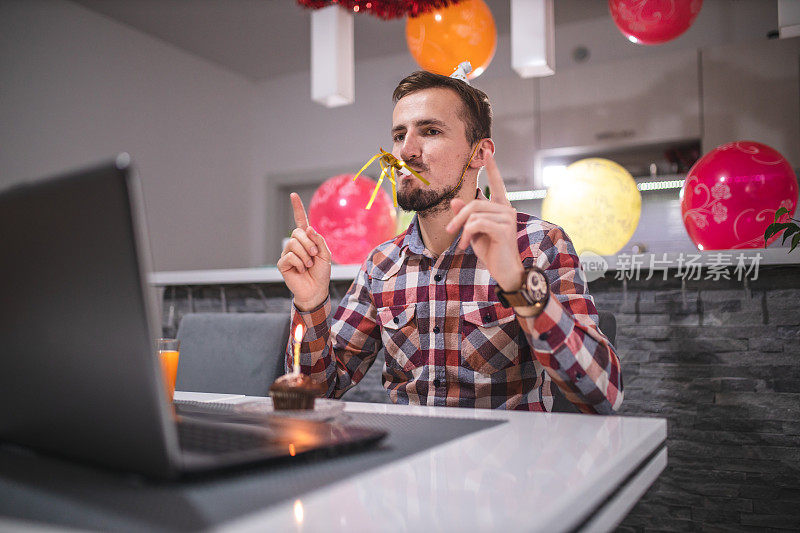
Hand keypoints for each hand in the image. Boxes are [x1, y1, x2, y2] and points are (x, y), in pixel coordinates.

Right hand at [277, 193, 331, 309]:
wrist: (316, 290)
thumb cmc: (321, 272)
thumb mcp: (326, 254)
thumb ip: (319, 240)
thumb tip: (308, 228)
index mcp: (307, 239)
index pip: (300, 221)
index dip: (297, 208)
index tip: (293, 195)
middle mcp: (295, 244)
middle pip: (298, 232)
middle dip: (309, 243)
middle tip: (315, 255)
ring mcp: (287, 253)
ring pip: (293, 243)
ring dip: (306, 255)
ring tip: (309, 265)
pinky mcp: (282, 263)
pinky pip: (290, 256)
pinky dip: (300, 263)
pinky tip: (302, 270)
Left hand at [445, 153, 523, 291]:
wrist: (505, 271)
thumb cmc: (491, 251)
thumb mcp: (474, 232)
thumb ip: (466, 216)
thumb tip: (455, 201)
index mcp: (501, 208)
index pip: (497, 184)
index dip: (492, 167)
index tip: (487, 150)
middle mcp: (506, 209)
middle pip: (474, 204)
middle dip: (458, 218)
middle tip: (449, 231)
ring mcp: (507, 218)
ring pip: (474, 214)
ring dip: (462, 229)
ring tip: (461, 243)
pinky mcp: (504, 229)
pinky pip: (477, 224)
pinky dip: (467, 234)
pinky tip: (466, 245)